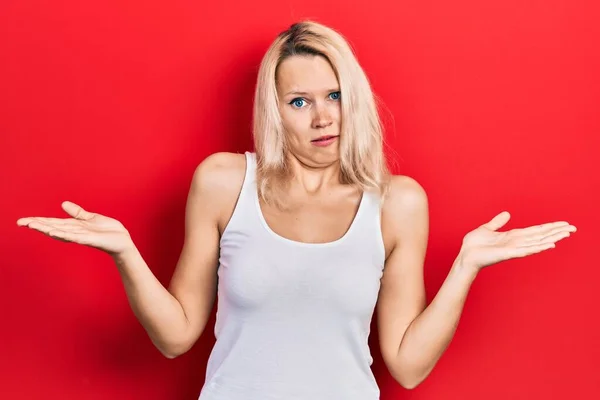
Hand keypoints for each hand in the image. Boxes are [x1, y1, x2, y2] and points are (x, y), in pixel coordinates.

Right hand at [17, 201, 133, 256]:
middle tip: (21, 222)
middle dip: (38, 225)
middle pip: (53, 227)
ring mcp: (82, 236)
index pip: (53, 222)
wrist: (123, 241)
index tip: (24, 220)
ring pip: (61, 232)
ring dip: (47, 229)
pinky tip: (54, 232)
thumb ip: (77, 213)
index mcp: (75, 226)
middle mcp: (75, 232)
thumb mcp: (91, 218)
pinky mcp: (91, 240)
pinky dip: (65, 234)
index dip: (39, 221)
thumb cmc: (108, 231)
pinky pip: (75, 237)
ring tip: (33, 226)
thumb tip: (63, 204)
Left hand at [459, 211, 576, 270]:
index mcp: (512, 236)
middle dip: (556, 232)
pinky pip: (526, 250)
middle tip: (573, 228)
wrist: (465, 256)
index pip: (535, 230)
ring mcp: (513, 249)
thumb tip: (507, 214)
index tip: (563, 224)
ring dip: (552, 238)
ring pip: (537, 242)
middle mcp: (516, 243)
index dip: (549, 227)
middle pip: (540, 236)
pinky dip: (538, 247)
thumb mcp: (487, 229)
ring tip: (566, 234)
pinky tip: (550, 245)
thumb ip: (497, 222)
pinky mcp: (508, 254)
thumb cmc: (474, 246)